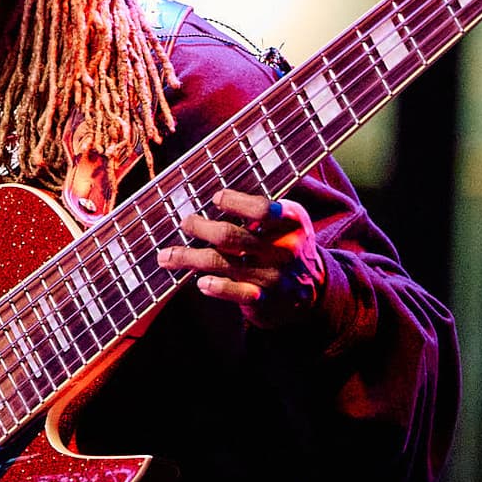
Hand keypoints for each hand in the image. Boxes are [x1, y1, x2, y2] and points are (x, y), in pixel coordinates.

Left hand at [156, 188, 326, 329]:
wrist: (315, 289)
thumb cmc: (287, 244)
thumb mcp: (289, 219)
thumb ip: (263, 203)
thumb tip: (221, 181)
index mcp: (290, 221)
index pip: (261, 209)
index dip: (235, 202)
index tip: (215, 198)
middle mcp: (282, 248)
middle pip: (230, 236)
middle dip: (199, 228)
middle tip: (184, 222)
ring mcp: (272, 276)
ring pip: (222, 263)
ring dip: (188, 258)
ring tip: (165, 256)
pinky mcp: (263, 300)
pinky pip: (234, 294)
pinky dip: (215, 287)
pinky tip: (200, 283)